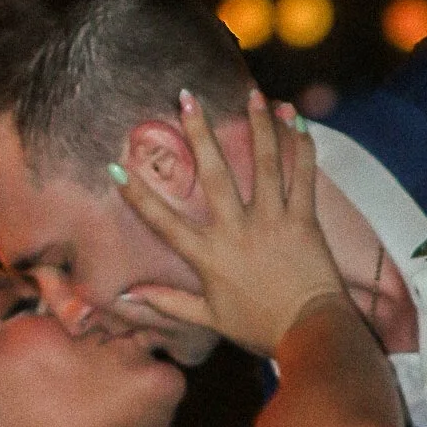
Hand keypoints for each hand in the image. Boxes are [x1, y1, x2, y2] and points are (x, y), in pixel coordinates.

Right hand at [114, 91, 351, 356]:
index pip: (163, 222)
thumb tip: (127, 296)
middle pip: (214, 175)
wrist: (310, 333)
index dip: (137, 195)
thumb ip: (168, 303)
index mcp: (208, 256)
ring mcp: (272, 222)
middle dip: (199, 133)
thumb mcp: (209, 319)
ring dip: (259, 125)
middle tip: (187, 98)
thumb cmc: (259, 328)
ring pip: (265, 164)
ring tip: (253, 93)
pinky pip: (304, 176)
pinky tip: (297, 120)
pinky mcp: (303, 220)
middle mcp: (237, 232)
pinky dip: (302, 146)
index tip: (115, 167)